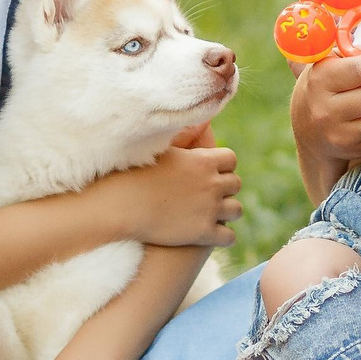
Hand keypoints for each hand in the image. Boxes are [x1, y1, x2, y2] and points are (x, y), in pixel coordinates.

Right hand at [116, 139, 240, 247]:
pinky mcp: (204, 233)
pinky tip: (212, 234)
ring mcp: (210, 209)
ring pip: (236, 210)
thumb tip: (203, 123)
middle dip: (226, 188)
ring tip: (214, 214)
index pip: (230, 159)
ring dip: (227, 211)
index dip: (221, 166)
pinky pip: (229, 236)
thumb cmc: (135, 174)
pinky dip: (223, 236)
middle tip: (210, 193)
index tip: (211, 171)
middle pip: (236, 184)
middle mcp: (212, 184)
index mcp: (204, 161)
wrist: (123, 206)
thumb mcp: (162, 149)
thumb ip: (185, 136)